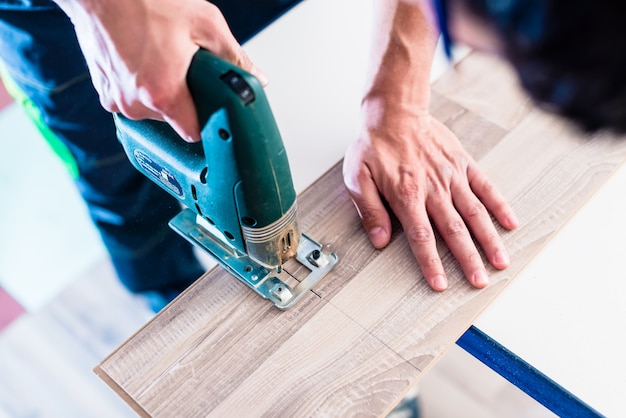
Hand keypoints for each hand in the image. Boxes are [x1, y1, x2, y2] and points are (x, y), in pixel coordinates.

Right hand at [55, 0, 267, 141]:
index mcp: (163, 93)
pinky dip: (139, 86)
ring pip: (150, 111)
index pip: (193, 133)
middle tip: (186, 71)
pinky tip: (144, 61)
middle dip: (184, 100)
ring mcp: (114, 99)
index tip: (211, 111)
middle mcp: (135, 103)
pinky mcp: (102, 90)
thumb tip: (256, 78)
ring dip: (160, 93)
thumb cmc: (144, 1)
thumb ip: (234, 56)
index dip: (205, 121)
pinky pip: (129, 99)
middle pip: (172, 120)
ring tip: (162, 61)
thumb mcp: (204, 23)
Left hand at [343, 102, 518, 290]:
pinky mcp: (463, 163)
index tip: (441, 284)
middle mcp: (433, 189)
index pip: (421, 237)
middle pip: (454, 231)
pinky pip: (485, 186)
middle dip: (468, 259)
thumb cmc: (374, 145)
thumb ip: (370, 210)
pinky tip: (510, 223)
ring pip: (474, 213)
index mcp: (406, 196)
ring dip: (488, 239)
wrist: (394, 111)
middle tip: (479, 282)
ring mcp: (451, 176)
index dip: (431, 263)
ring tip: (500, 262)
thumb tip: (379, 240)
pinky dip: (499, 205)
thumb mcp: (357, 177)